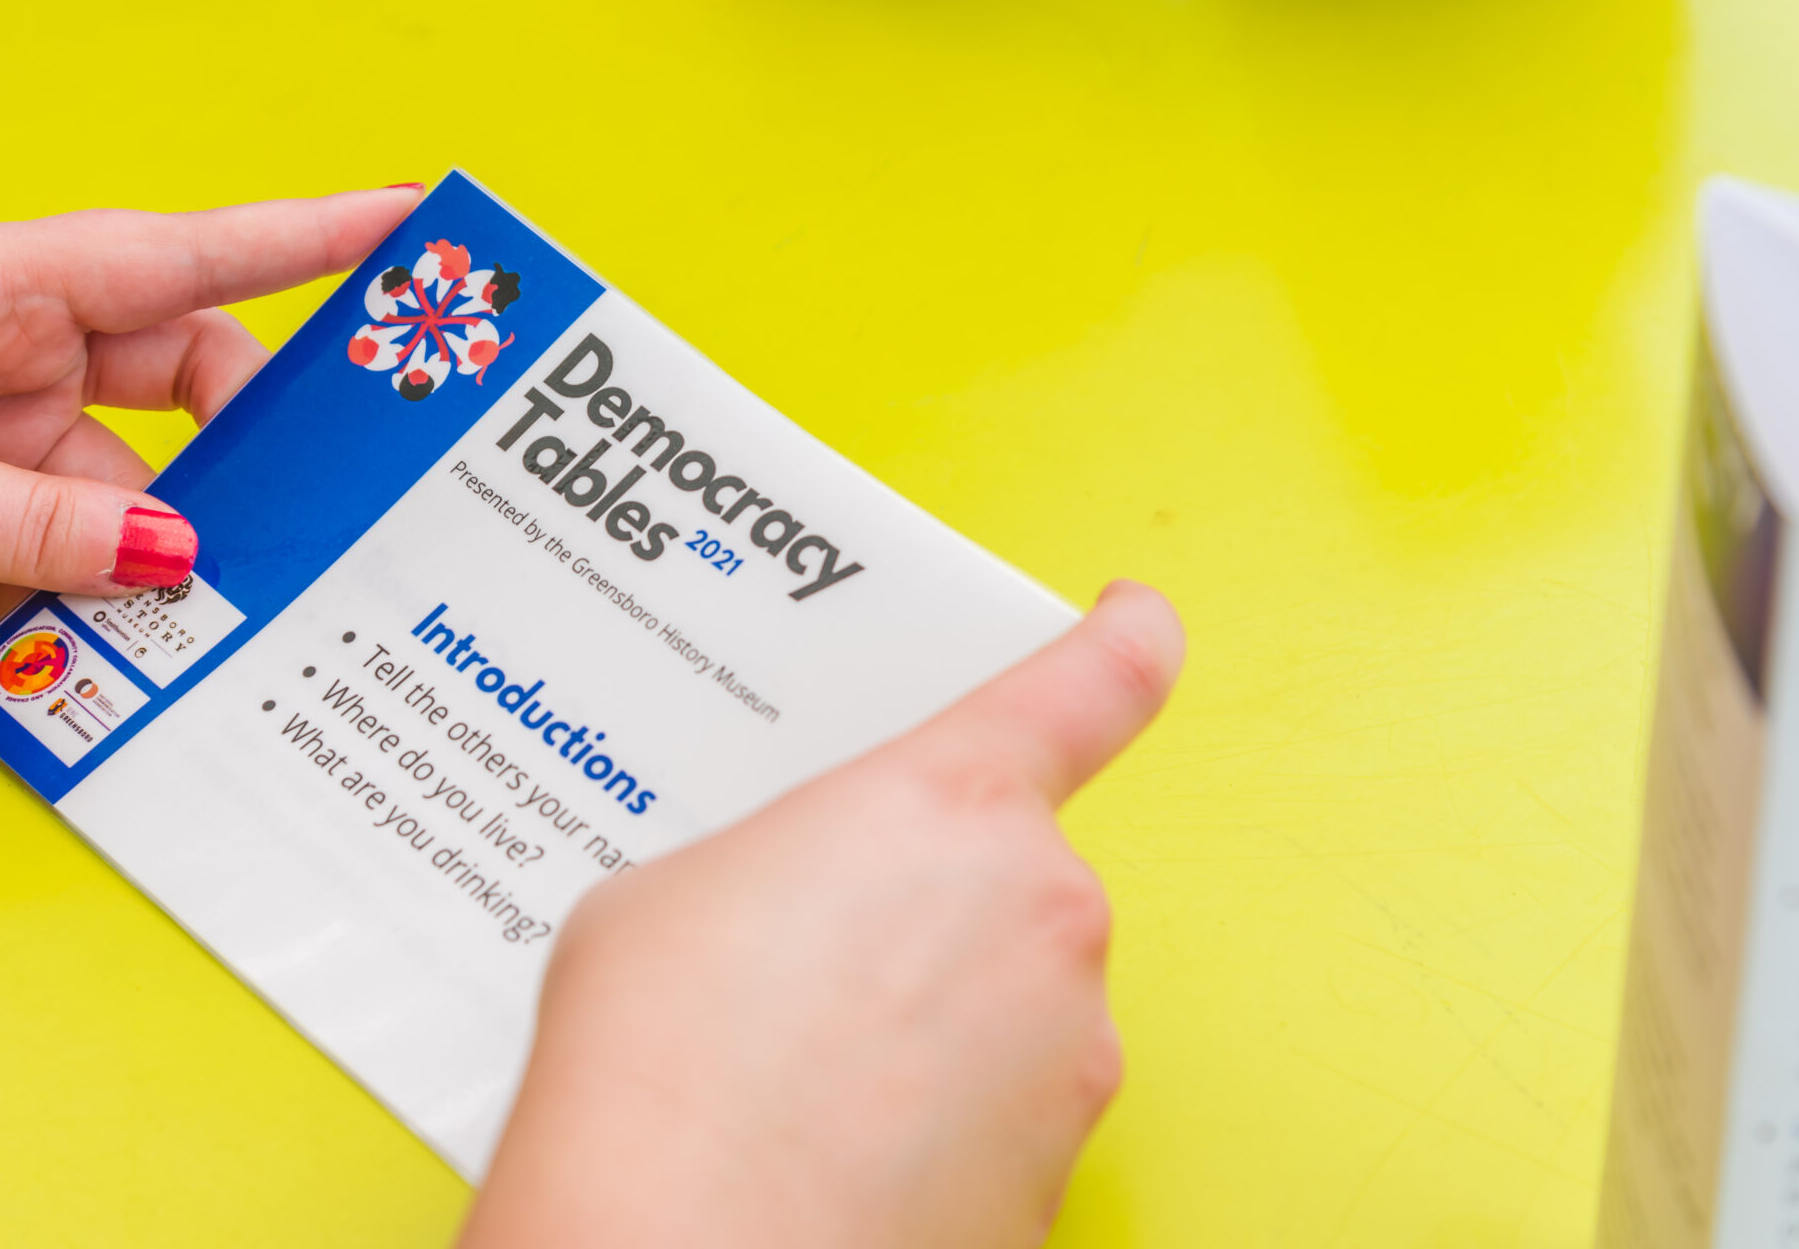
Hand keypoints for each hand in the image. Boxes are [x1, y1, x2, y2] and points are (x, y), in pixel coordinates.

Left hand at [0, 186, 419, 791]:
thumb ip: (41, 531)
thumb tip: (184, 557)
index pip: (178, 255)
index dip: (303, 240)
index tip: (411, 225)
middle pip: (174, 382)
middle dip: (237, 444)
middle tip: (317, 503)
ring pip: (123, 489)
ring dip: (142, 551)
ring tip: (180, 614)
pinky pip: (61, 550)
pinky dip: (75, 595)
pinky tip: (76, 640)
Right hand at [461, 583, 1183, 1248]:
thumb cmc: (659, 1068)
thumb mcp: (672, 894)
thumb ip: (777, 866)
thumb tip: (790, 921)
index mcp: (952, 803)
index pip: (1089, 685)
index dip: (1126, 639)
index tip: (1139, 620)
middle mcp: (1044, 914)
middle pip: (1013, 878)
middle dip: (930, 911)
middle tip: (810, 960)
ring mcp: (1068, 1054)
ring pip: (1012, 1008)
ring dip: (934, 1027)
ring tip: (798, 1076)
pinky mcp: (1063, 1177)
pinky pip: (1005, 1117)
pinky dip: (936, 1130)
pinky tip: (832, 1151)